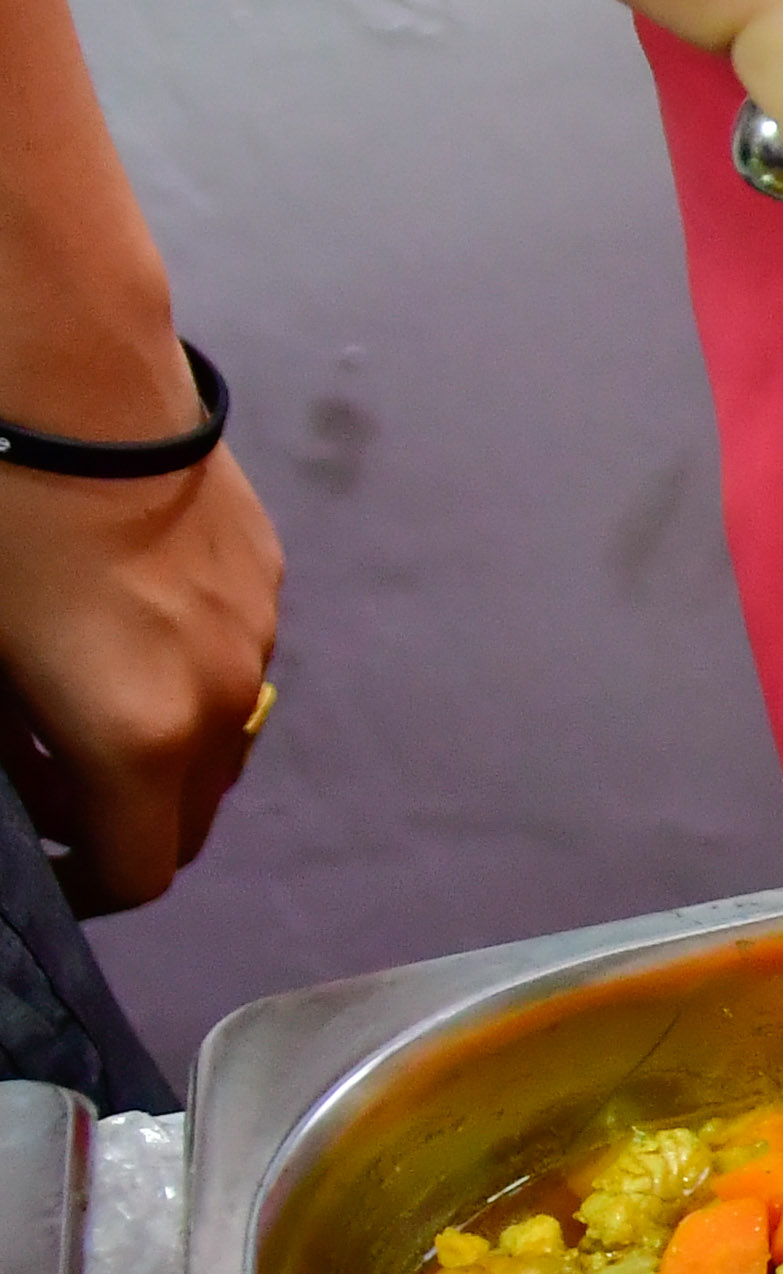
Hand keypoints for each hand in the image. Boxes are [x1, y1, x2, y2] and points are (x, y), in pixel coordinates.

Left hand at [0, 316, 277, 915]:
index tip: (45, 866)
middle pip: (191, 819)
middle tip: (57, 787)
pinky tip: (123, 615)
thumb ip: (4, 745)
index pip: (137, 873)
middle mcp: (219, 707)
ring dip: (161, 746)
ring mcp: (255, 639)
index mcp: (137, 740)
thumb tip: (22, 776)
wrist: (72, 384)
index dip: (85, 888)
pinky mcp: (267, 578)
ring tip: (90, 692)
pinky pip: (231, 660)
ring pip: (220, 739)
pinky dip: (182, 672)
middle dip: (128, 823)